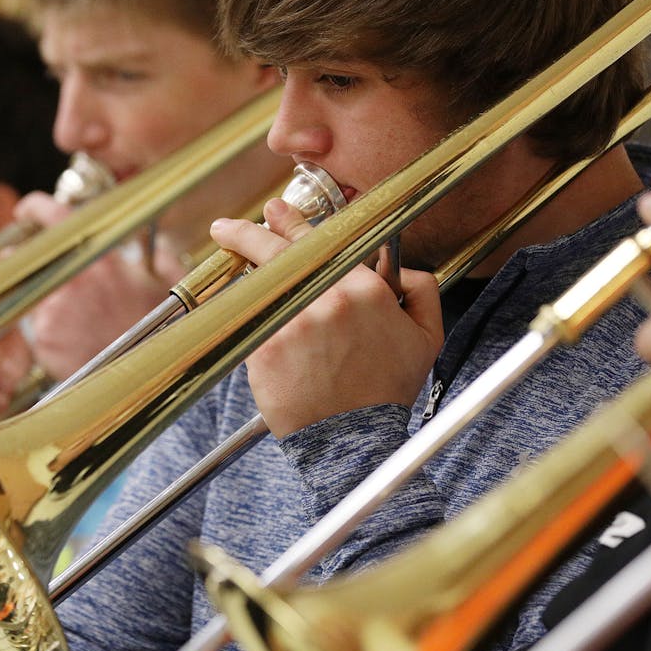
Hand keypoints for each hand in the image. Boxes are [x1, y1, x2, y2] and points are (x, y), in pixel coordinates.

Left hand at [17, 191, 188, 380]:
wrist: (146, 372)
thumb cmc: (158, 327)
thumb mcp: (168, 280)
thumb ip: (155, 251)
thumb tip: (150, 238)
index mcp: (99, 259)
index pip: (54, 216)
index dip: (35, 207)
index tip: (27, 209)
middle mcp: (72, 281)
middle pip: (25, 257)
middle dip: (23, 260)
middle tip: (34, 267)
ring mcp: (54, 311)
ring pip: (29, 295)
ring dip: (39, 299)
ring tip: (69, 315)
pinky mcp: (45, 339)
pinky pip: (35, 327)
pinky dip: (47, 329)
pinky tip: (72, 338)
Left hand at [213, 198, 442, 437]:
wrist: (352, 439)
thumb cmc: (386, 391)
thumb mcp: (426, 337)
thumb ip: (421, 289)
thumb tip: (398, 264)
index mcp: (363, 289)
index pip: (322, 241)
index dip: (293, 222)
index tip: (276, 212)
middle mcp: (325, 298)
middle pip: (277, 251)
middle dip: (248, 233)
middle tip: (227, 228)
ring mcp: (290, 323)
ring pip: (258, 287)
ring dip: (239, 276)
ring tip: (224, 275)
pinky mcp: (263, 349)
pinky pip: (246, 323)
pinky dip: (239, 319)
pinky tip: (229, 316)